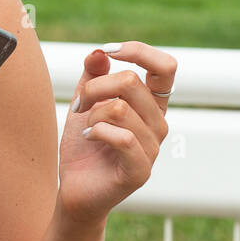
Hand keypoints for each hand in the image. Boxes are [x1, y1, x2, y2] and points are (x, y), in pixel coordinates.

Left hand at [58, 41, 177, 224]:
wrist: (74, 188)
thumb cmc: (84, 146)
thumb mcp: (85, 104)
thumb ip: (93, 77)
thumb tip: (100, 53)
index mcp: (151, 105)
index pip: (166, 68)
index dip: (139, 52)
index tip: (109, 51)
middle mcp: (158, 124)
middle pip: (131, 82)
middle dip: (93, 88)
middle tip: (78, 105)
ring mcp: (153, 148)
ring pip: (120, 108)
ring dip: (91, 115)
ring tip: (86, 129)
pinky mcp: (140, 170)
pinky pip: (121, 137)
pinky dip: (95, 132)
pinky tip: (88, 139)